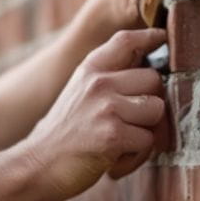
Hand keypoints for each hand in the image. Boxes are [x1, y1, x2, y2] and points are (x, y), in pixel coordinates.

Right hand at [18, 27, 168, 200]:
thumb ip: (108, 78)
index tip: (163, 37)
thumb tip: (152, 71)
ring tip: (123, 141)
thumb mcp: (79, 92)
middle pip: (154, 79)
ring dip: (147, 131)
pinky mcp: (113, 135)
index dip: (150, 36)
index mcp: (90, 69)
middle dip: (152, 103)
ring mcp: (106, 108)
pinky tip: (116, 159)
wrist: (36, 165)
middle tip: (134, 122)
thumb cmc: (64, 133)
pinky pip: (148, 141)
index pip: (126, 40)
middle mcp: (99, 83)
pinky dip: (137, 156)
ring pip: (157, 110)